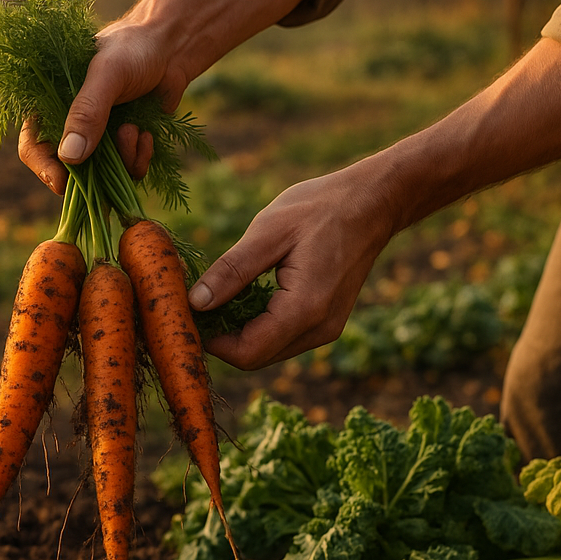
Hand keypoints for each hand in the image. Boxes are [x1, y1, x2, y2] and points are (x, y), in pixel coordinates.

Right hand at [18, 0, 306, 194]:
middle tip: (110, 168)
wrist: (172, 48)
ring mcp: (98, 138)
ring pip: (101, 175)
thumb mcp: (107, 75)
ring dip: (121, 161)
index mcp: (52, 104)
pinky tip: (147, 134)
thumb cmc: (133, 49)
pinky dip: (138, 158)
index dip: (43, 168)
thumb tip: (70, 158)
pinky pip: (126, 170)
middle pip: (66, 170)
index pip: (33, 146)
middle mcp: (71, 125)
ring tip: (135, 130)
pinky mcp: (123, 146)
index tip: (62, 182)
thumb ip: (87, 112)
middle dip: (91, 172)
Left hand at [192, 168, 398, 369]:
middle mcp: (319, 329)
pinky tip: (247, 295)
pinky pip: (284, 338)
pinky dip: (260, 325)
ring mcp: (327, 329)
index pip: (246, 353)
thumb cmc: (321, 207)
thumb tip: (195, 303)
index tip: (188, 312)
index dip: (211, 340)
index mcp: (304, 309)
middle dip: (222, 338)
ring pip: (269, 351)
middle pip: (256, 357)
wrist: (373, 202)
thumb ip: (231, 271)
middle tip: (198, 303)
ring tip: (220, 295)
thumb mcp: (268, 232)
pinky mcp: (327, 322)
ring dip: (240, 332)